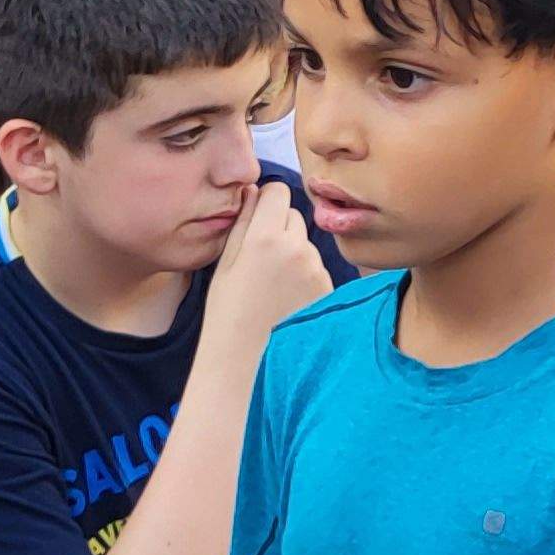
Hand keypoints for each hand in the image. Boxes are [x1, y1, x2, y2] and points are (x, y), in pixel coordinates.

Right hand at [199, 181, 331, 361]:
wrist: (246, 364)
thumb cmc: (227, 314)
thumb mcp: (225, 265)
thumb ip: (242, 223)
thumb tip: (253, 190)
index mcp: (266, 238)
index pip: (278, 191)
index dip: (266, 201)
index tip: (258, 217)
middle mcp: (298, 249)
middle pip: (294, 215)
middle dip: (280, 228)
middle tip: (260, 260)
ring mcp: (317, 270)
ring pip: (307, 244)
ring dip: (294, 254)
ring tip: (272, 288)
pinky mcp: (329, 289)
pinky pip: (316, 268)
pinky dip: (305, 277)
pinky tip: (287, 301)